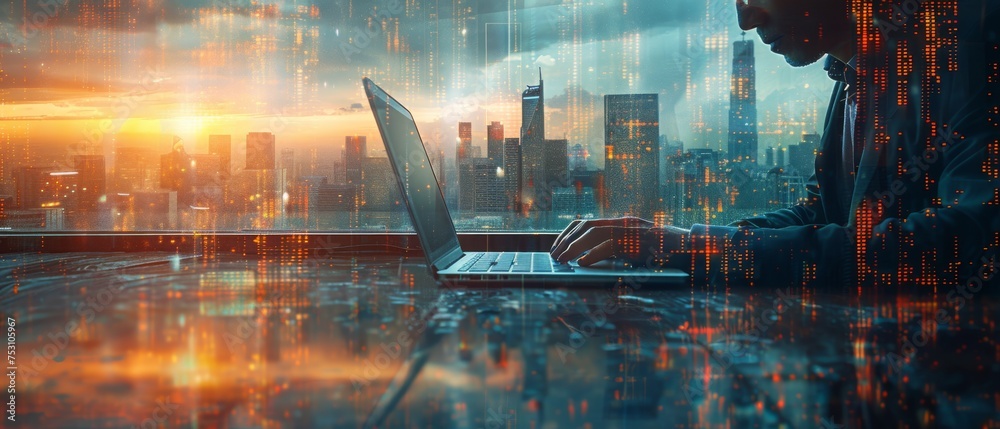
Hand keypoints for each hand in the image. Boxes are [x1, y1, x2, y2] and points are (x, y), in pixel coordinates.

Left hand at [549, 217, 690, 267]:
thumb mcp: (634, 249)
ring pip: (594, 233)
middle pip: (585, 225)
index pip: (586, 223)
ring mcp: (630, 230)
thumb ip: (615, 249)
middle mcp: (622, 222)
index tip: (557, 247)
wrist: (689, 248)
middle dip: (566, 240)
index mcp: (620, 223)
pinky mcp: (637, 241)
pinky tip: (583, 264)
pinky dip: (593, 254)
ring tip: (563, 260)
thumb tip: (588, 259)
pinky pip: (610, 246)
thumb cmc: (662, 253)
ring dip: (574, 247)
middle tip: (555, 256)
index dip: (568, 234)